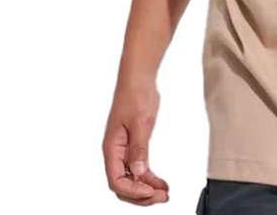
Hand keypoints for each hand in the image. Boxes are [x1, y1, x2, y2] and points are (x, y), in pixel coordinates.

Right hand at [102, 80, 169, 205]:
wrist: (139, 78)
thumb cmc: (135, 94)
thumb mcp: (140, 122)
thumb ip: (139, 148)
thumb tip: (139, 172)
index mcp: (111, 148)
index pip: (116, 181)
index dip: (133, 191)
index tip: (150, 191)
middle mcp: (115, 152)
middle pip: (123, 185)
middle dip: (141, 195)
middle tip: (161, 197)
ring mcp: (124, 150)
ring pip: (132, 179)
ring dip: (147, 189)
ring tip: (164, 194)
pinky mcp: (134, 145)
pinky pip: (139, 168)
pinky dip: (149, 178)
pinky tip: (161, 183)